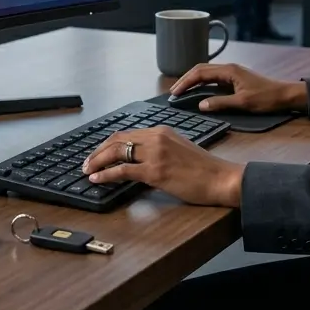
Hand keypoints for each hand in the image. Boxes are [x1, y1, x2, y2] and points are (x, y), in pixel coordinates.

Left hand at [82, 127, 244, 206]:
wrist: (221, 179)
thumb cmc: (205, 170)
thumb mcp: (179, 150)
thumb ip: (160, 150)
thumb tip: (139, 162)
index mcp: (162, 131)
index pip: (127, 133)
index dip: (108, 143)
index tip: (98, 153)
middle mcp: (156, 137)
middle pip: (117, 139)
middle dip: (98, 151)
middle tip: (87, 162)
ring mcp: (155, 153)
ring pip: (117, 152)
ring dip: (97, 161)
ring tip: (88, 170)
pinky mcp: (155, 171)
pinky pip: (123, 170)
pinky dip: (106, 174)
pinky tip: (98, 179)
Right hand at [169, 63, 305, 113]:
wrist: (285, 95)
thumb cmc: (266, 98)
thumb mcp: (243, 103)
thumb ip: (220, 103)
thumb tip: (200, 105)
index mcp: (229, 70)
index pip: (201, 73)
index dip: (186, 82)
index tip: (175, 93)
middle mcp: (229, 68)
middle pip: (201, 70)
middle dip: (186, 80)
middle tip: (174, 92)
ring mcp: (232, 73)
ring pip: (207, 73)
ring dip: (193, 81)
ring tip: (182, 91)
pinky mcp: (235, 79)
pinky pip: (214, 79)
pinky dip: (202, 84)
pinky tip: (198, 92)